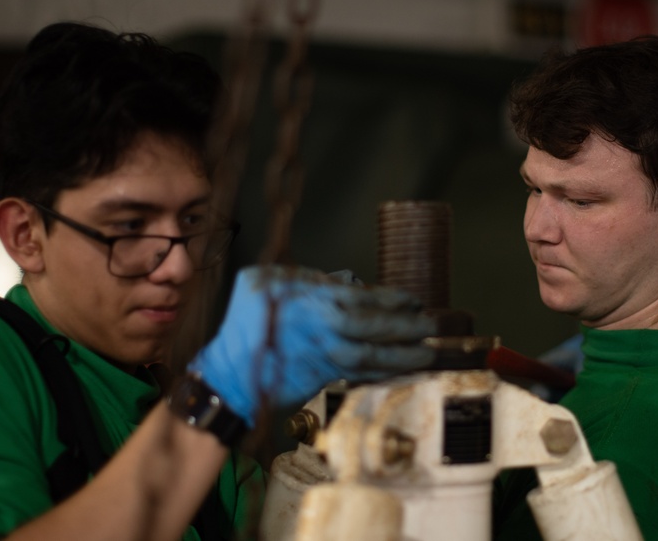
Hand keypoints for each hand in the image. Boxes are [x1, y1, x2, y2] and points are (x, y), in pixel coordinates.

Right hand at [189, 265, 435, 426]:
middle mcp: (310, 323)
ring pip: (366, 352)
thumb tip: (350, 280)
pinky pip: (358, 373)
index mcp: (299, 296)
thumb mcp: (263, 285)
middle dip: (401, 325)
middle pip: (365, 323)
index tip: (413, 300)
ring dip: (400, 353)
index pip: (353, 295)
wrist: (227, 375)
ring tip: (427, 351)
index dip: (387, 298)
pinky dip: (384, 372)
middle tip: (430, 325)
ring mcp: (315, 351)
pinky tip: (405, 371)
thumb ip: (307, 280)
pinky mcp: (318, 376)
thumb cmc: (244, 326)